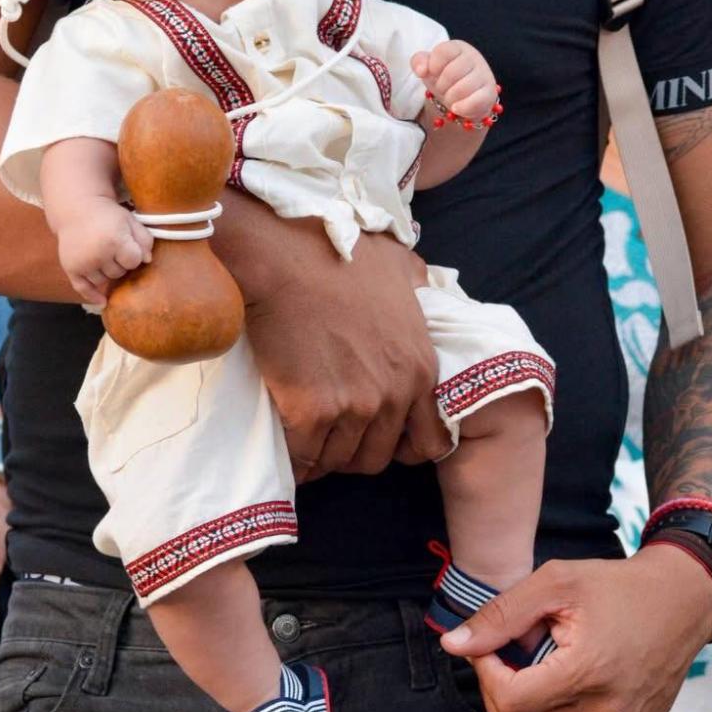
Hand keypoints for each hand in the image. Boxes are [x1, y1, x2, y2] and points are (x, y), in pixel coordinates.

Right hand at [54, 197, 151, 307]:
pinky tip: (103, 302)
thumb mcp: (130, 221)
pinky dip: (93, 296)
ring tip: (103, 255)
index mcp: (115, 240)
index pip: (134, 261)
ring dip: (107, 273)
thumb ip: (144, 239)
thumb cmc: (108, 215)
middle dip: (120, 263)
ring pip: (103, 281)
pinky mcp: (70, 268)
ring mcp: (83, 263)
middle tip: (114, 248)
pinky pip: (82, 289)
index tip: (129, 245)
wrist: (77, 208)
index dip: (133, 254)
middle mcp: (97, 254)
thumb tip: (148, 260)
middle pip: (119, 272)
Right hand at [241, 220, 444, 479]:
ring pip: (340, 460)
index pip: (429, 440)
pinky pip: (304, 456)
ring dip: (322, 454)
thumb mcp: (397, 262)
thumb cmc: (336, 251)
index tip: (375, 432)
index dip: (401, 443)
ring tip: (303, 435)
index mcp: (420, 367)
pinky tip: (284, 441)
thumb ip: (416, 281)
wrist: (283, 257)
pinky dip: (294, 456)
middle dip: (355, 450)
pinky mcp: (312, 412)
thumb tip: (420, 281)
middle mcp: (394, 393)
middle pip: (378, 457)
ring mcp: (355, 406)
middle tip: (330, 433)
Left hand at [412, 40, 497, 123]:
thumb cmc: (443, 76)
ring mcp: (484, 75)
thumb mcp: (428, 66)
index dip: (433, 66)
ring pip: (462, 89)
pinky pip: (475, 102)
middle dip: (441, 86)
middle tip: (443, 88)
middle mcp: (474, 58)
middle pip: (451, 73)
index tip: (434, 72)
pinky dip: (461, 108)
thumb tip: (421, 70)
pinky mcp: (490, 93)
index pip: (443, 52)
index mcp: (458, 48)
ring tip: (450, 97)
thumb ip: (419, 61)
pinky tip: (457, 108)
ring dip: (450, 98)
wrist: (461, 96)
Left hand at [439, 542, 711, 711]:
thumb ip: (500, 616)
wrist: (682, 603)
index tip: (490, 647)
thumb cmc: (615, 587)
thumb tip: (452, 646)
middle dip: (497, 695)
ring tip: (535, 674)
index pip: (509, 702)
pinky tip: (561, 689)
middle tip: (507, 659)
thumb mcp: (554, 583)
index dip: (486, 674)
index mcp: (589, 673)